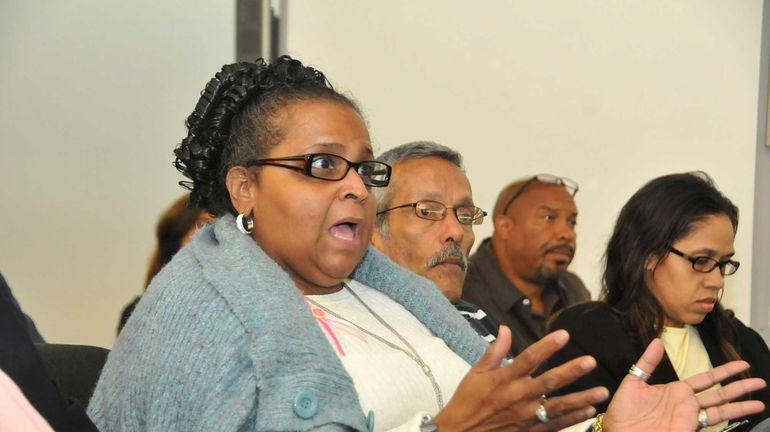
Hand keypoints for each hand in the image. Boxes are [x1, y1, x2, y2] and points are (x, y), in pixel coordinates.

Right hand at [432, 326, 609, 430]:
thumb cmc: (467, 402)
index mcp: (504, 379)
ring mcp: (525, 417)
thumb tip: (505, 329)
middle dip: (571, 371)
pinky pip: (555, 425)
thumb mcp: (475, 374)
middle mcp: (518, 397)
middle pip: (549, 381)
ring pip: (558, 406)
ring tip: (601, 391)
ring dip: (581, 398)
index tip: (564, 334)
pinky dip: (573, 419)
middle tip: (590, 361)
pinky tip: (589, 411)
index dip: (547, 346)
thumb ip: (494, 351)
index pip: (529, 358)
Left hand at [604, 338, 766, 430]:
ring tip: (760, 401)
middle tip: (760, 381)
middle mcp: (687, 403)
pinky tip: (741, 413)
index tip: (742, 365)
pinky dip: (727, 418)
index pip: (706, 378)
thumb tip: (658, 340)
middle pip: (720, 393)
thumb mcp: (634, 381)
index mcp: (676, 390)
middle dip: (740, 387)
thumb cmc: (623, 411)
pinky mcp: (688, 427)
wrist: (617, 431)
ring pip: (721, 409)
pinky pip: (711, 420)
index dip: (724, 372)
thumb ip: (648, 361)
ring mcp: (689, 417)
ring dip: (741, 404)